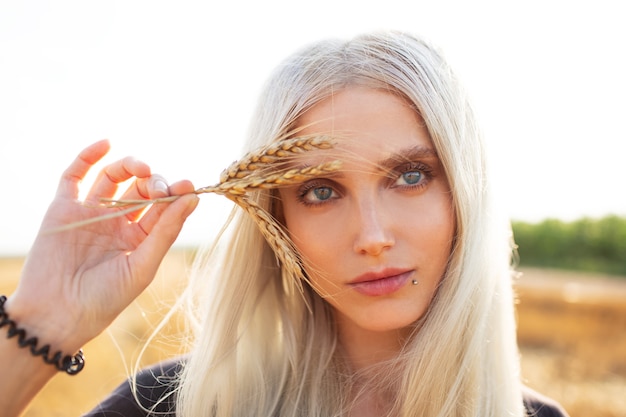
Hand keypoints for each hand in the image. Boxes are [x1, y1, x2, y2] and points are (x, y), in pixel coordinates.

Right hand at [5, 139, 198, 351]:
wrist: (56, 315)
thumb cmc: (105, 299)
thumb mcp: (143, 266)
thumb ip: (165, 231)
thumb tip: (193, 198)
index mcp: (139, 238)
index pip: (163, 208)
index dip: (176, 194)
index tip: (188, 186)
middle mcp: (117, 223)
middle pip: (141, 189)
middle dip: (154, 182)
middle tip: (160, 188)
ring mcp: (90, 214)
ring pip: (113, 178)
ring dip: (130, 166)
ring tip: (142, 168)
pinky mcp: (63, 208)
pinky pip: (74, 176)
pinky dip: (88, 157)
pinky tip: (106, 144)